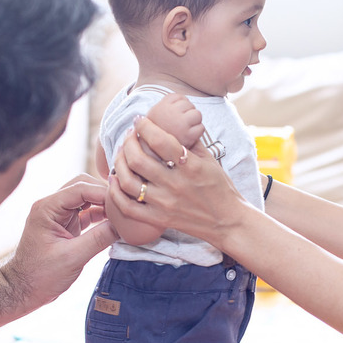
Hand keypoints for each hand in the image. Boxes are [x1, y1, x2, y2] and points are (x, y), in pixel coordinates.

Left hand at [0, 175, 116, 309]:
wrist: (23, 289)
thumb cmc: (40, 275)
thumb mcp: (73, 257)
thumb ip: (98, 239)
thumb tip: (123, 226)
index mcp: (47, 208)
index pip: (80, 187)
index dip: (104, 192)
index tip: (124, 201)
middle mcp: (51, 206)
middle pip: (84, 186)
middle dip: (105, 194)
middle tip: (126, 205)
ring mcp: (59, 215)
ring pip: (86, 198)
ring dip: (104, 204)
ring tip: (123, 214)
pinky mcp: (66, 226)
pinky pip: (87, 213)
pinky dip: (101, 215)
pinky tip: (115, 223)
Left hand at [107, 116, 248, 248]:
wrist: (228, 222)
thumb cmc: (220, 188)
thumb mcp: (210, 160)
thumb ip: (191, 142)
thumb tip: (175, 122)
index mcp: (191, 167)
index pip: (160, 141)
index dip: (145, 126)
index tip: (140, 120)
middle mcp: (176, 185)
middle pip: (138, 160)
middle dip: (128, 142)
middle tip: (129, 136)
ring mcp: (165, 204)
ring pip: (128, 182)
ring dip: (119, 164)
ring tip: (121, 155)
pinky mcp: (159, 219)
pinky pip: (128, 208)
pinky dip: (116, 193)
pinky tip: (114, 180)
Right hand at [144, 92, 203, 153]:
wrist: (154, 156)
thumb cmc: (156, 136)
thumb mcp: (154, 117)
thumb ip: (166, 106)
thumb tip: (182, 100)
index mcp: (161, 107)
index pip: (179, 97)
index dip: (180, 106)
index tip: (174, 117)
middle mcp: (170, 113)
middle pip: (189, 105)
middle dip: (187, 113)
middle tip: (179, 126)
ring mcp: (180, 123)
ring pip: (197, 115)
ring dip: (194, 122)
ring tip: (184, 131)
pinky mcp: (188, 135)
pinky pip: (201, 127)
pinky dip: (197, 132)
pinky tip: (188, 138)